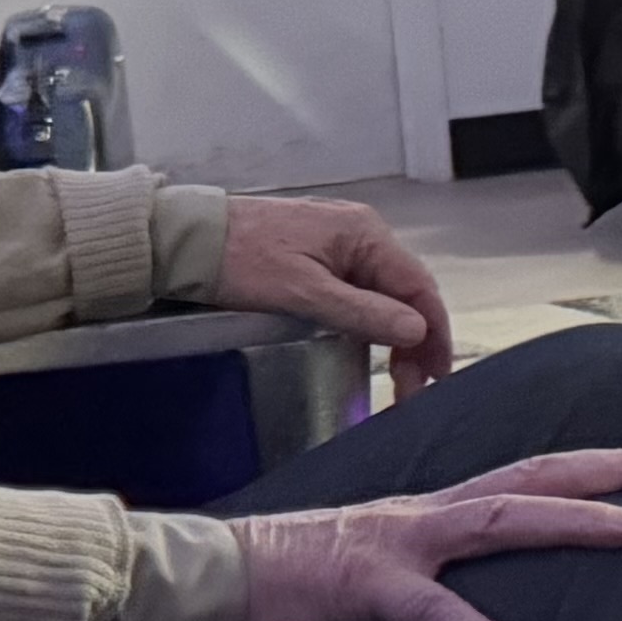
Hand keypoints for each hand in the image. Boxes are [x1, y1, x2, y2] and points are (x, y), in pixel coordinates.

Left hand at [209, 192, 454, 397]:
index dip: (433, 332)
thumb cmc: (239, 260)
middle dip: (414, 341)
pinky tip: (368, 347)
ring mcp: (339, 242)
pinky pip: (360, 290)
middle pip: (404, 291)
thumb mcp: (302, 292)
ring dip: (392, 335)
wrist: (185, 238)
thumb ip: (362, 312)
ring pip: (383, 294)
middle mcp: (360, 232)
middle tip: (411, 387)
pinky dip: (369, 321)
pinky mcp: (318, 254)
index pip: (418, 285)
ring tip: (395, 376)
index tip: (436, 373)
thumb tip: (416, 330)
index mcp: (364, 233)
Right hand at [229, 450, 621, 620]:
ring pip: (497, 520)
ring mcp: (396, 544)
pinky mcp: (361, 587)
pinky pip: (427, 611)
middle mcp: (427, 516)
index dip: (600, 467)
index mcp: (436, 515)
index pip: (532, 477)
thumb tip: (496, 612)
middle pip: (536, 476)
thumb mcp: (387, 579)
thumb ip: (441, 582)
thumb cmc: (298, 589)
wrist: (211, 584)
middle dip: (616, 469)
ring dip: (571, 522)